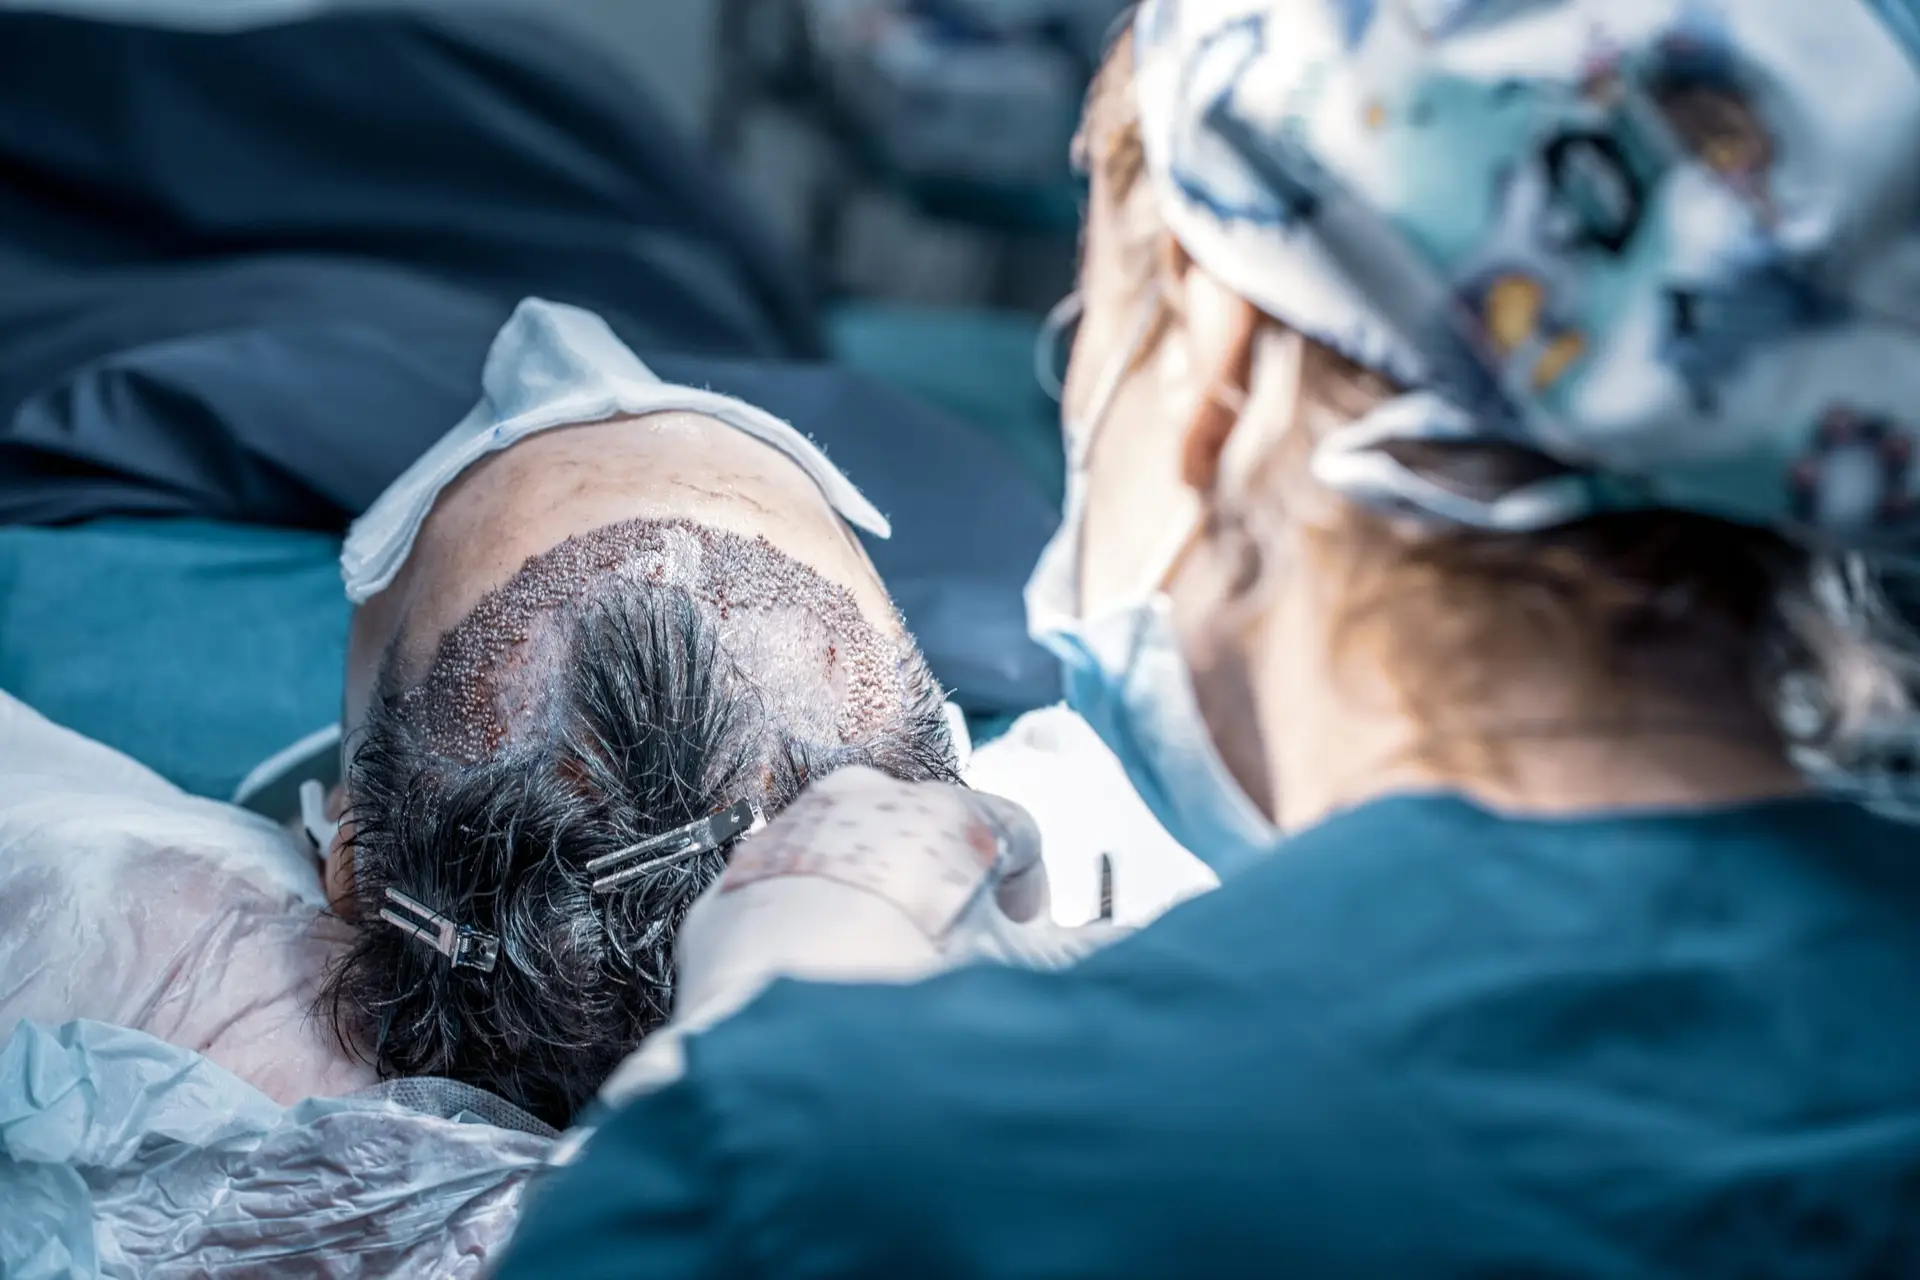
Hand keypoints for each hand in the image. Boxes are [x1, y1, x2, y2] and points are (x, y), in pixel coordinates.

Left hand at [578, 768, 1120, 1129]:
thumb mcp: (1021, 980)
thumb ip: (1092, 956)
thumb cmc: (910, 997)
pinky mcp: (731, 881)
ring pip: (850, 858)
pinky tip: (812, 983)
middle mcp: (866, 800)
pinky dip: (800, 926)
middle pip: (929, 837)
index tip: (1021, 934)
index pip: (1016, 831)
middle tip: (950, 961)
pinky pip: (782, 893)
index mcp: (951, 813)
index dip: (1030, 891)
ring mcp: (791, 832)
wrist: (777, 1046)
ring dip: (871, 899)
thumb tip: (1147, 945)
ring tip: (875, 974)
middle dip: (946, 890)